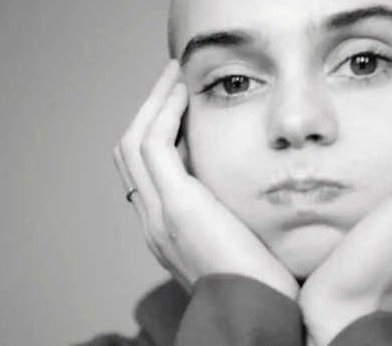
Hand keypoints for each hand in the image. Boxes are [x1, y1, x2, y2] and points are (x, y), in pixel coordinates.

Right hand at [112, 60, 298, 298]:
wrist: (258, 317)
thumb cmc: (262, 286)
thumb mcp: (241, 242)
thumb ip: (231, 214)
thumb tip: (247, 184)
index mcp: (166, 230)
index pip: (145, 170)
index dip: (156, 132)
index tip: (180, 105)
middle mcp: (153, 221)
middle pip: (129, 152)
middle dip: (148, 111)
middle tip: (171, 80)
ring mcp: (159, 215)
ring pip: (134, 143)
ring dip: (153, 103)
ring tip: (174, 74)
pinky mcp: (177, 206)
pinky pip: (154, 145)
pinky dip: (164, 113)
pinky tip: (182, 92)